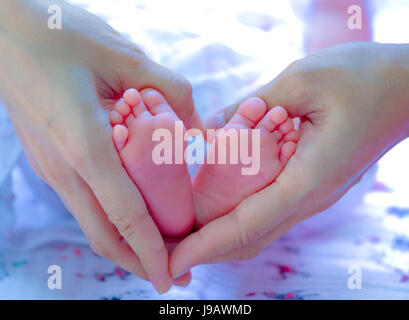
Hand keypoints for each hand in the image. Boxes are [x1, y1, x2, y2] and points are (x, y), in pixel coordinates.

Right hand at [0, 0, 200, 292]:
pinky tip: (134, 216)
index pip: (125, 216)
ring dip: (126, 244)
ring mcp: (52, 167)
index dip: (151, 252)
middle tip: (174, 275)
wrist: (5, 31)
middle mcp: (64, 167)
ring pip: (92, 222)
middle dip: (140, 262)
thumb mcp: (124, 57)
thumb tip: (200, 127)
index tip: (171, 278)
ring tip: (159, 253)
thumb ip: (170, 92)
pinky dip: (112, 221)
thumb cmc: (60, 38)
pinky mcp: (50, 160)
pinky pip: (85, 203)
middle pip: (104, 234)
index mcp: (84, 146)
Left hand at [170, 42, 408, 276]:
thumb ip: (253, 105)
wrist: (408, 88)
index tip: (171, 259)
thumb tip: (213, 129)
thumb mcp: (302, 80)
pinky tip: (214, 208)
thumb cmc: (364, 78)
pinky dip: (236, 218)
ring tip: (182, 235)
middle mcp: (309, 197)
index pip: (246, 225)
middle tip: (165, 250)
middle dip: (205, 249)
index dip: (204, 245)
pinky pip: (268, 211)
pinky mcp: (311, 185)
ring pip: (258, 230)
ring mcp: (312, 195)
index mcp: (307, 179)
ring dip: (218, 238)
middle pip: (249, 238)